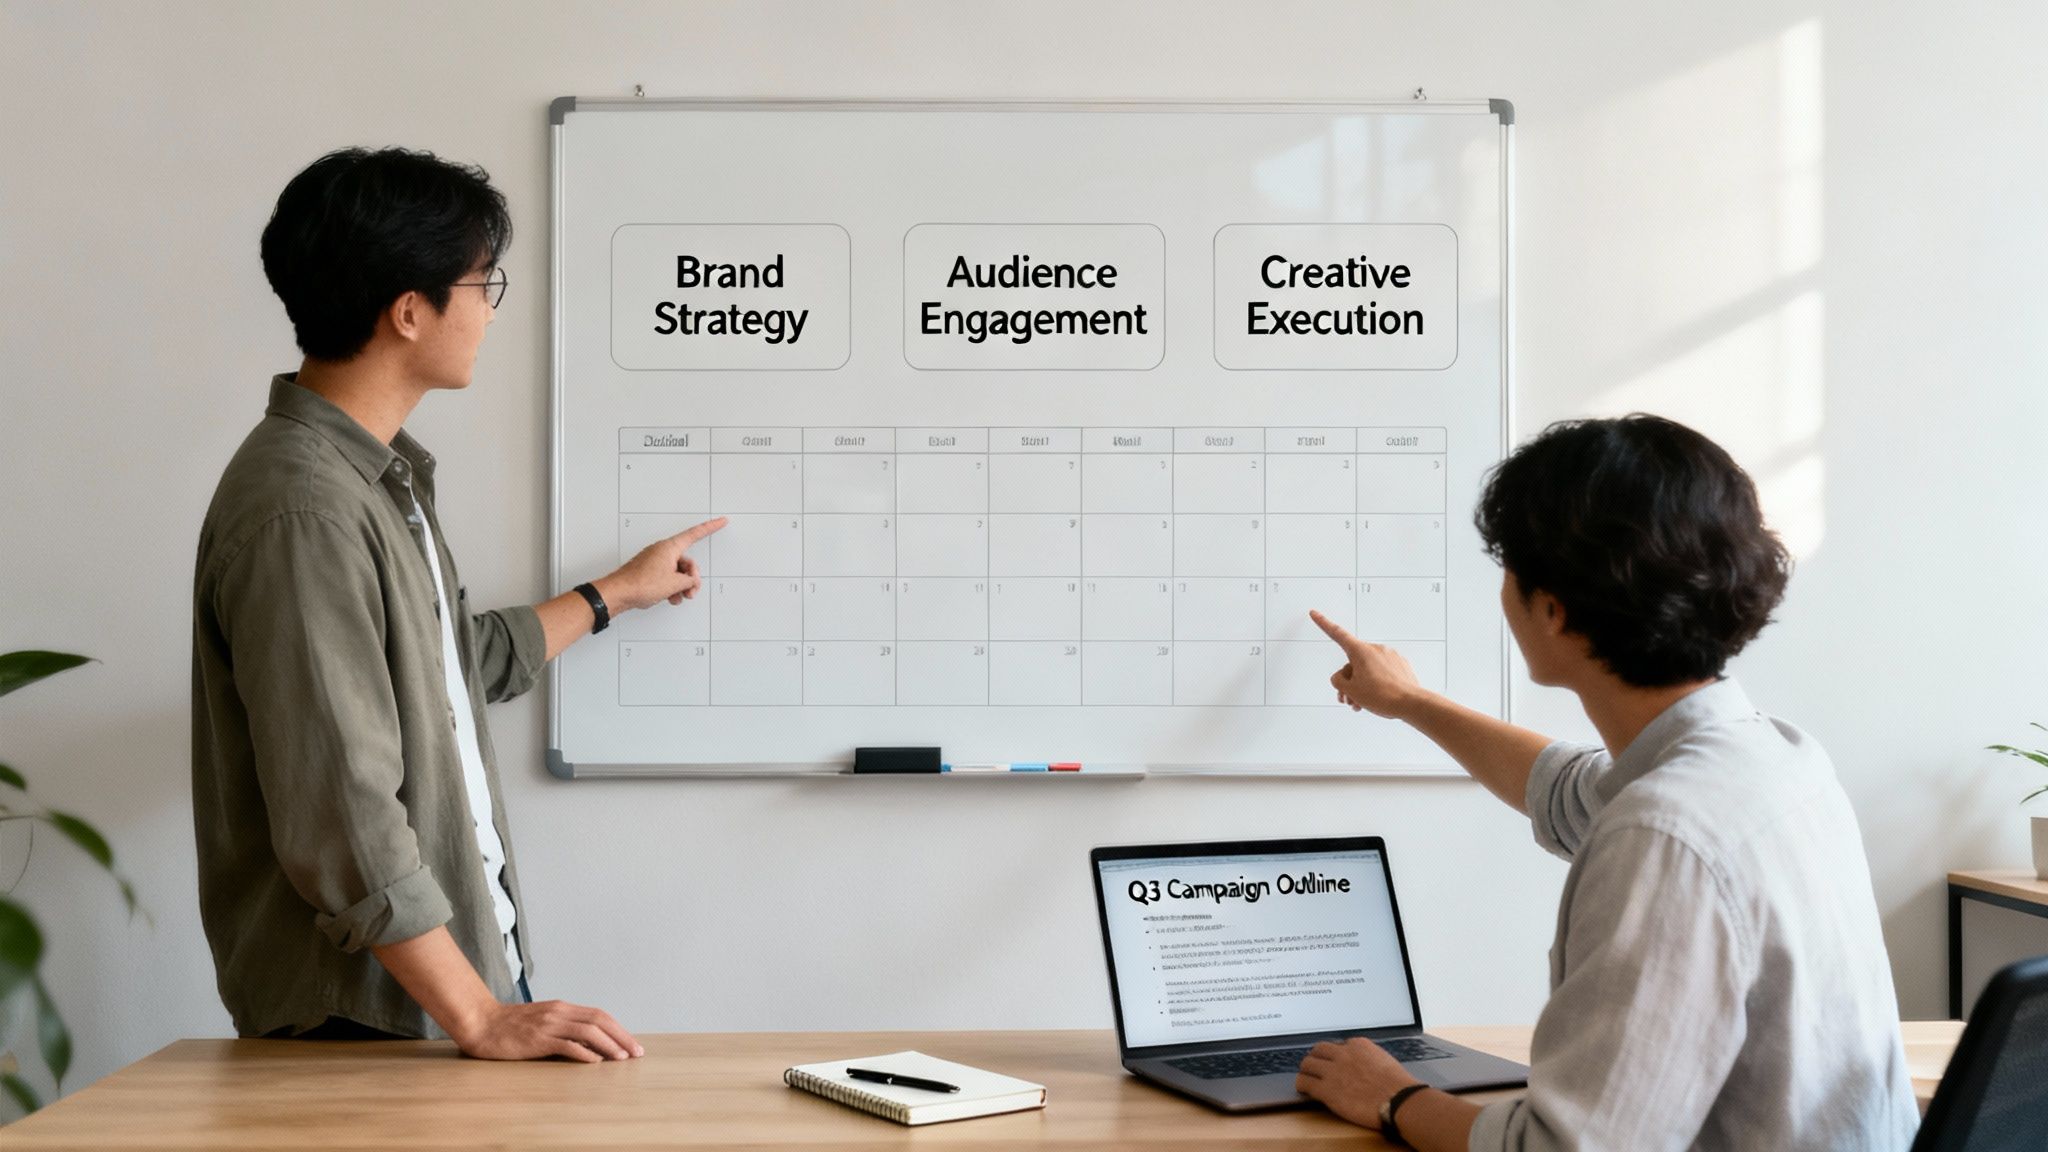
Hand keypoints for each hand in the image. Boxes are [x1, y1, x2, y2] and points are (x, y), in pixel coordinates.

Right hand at [452, 998, 645, 1062]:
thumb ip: (563, 1028)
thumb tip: (588, 1044)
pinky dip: (584, 1052)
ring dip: (608, 1045)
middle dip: (622, 1036)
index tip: (632, 1043)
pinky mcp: (537, 1039)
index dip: (619, 1028)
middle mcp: (559, 1012)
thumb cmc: (510, 1026)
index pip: (599, 1015)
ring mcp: (548, 1024)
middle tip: (636, 1052)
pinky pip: (566, 1044)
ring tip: (622, 1058)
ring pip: (588, 1031)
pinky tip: (595, 1061)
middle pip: (600, 1020)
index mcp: (562, 1007)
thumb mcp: (542, 1021)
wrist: (481, 1023)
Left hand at [598, 517, 725, 612]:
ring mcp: (655, 561)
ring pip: (677, 572)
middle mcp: (662, 551)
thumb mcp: (674, 584)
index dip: (710, 528)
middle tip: (690, 592)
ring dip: (680, 586)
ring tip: (677, 597)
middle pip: (687, 562)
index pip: (695, 534)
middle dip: (691, 579)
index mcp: (670, 548)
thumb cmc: (641, 584)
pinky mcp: (649, 571)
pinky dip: (670, 588)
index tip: (721, 521)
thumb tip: (691, 582)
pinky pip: (666, 577)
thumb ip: (689, 581)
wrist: (618, 593)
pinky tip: (668, 598)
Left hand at [1295, 1038, 1422, 1128]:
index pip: (1337, 1045)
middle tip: (1316, 1068)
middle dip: (1316, 1059)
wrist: (1399, 1100)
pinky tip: (1305, 1090)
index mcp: (1358, 1045)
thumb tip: (1362, 1065)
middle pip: (1318, 1050)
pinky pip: (1305, 1083)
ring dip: (1307, 1071)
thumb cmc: (1398, 1086)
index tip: (1334, 1063)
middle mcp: (1343, 1054)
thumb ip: (1368, 1058)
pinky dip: (1303, 1085)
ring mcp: (1333, 1071)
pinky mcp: (1326, 1089)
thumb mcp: (1384, 1060)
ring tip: (1307, 1078)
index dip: (1334, 1056)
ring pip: (1307, 1064)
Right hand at [1309, 610, 1425, 718]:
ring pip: (1367, 669)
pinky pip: (1382, 671)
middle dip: (1349, 680)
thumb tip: (1342, 677)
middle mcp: (1376, 649)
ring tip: (1362, 703)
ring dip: (1362, 685)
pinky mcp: (1400, 665)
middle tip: (1349, 698)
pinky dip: (1376, 683)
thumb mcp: (1351, 691)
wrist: (1410, 704)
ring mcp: (1390, 656)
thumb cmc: (1383, 696)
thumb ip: (1338, 681)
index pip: (1338, 634)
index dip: (1324, 624)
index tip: (1315, 614)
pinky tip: (1378, 697)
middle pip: (1353, 662)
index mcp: (1361, 651)